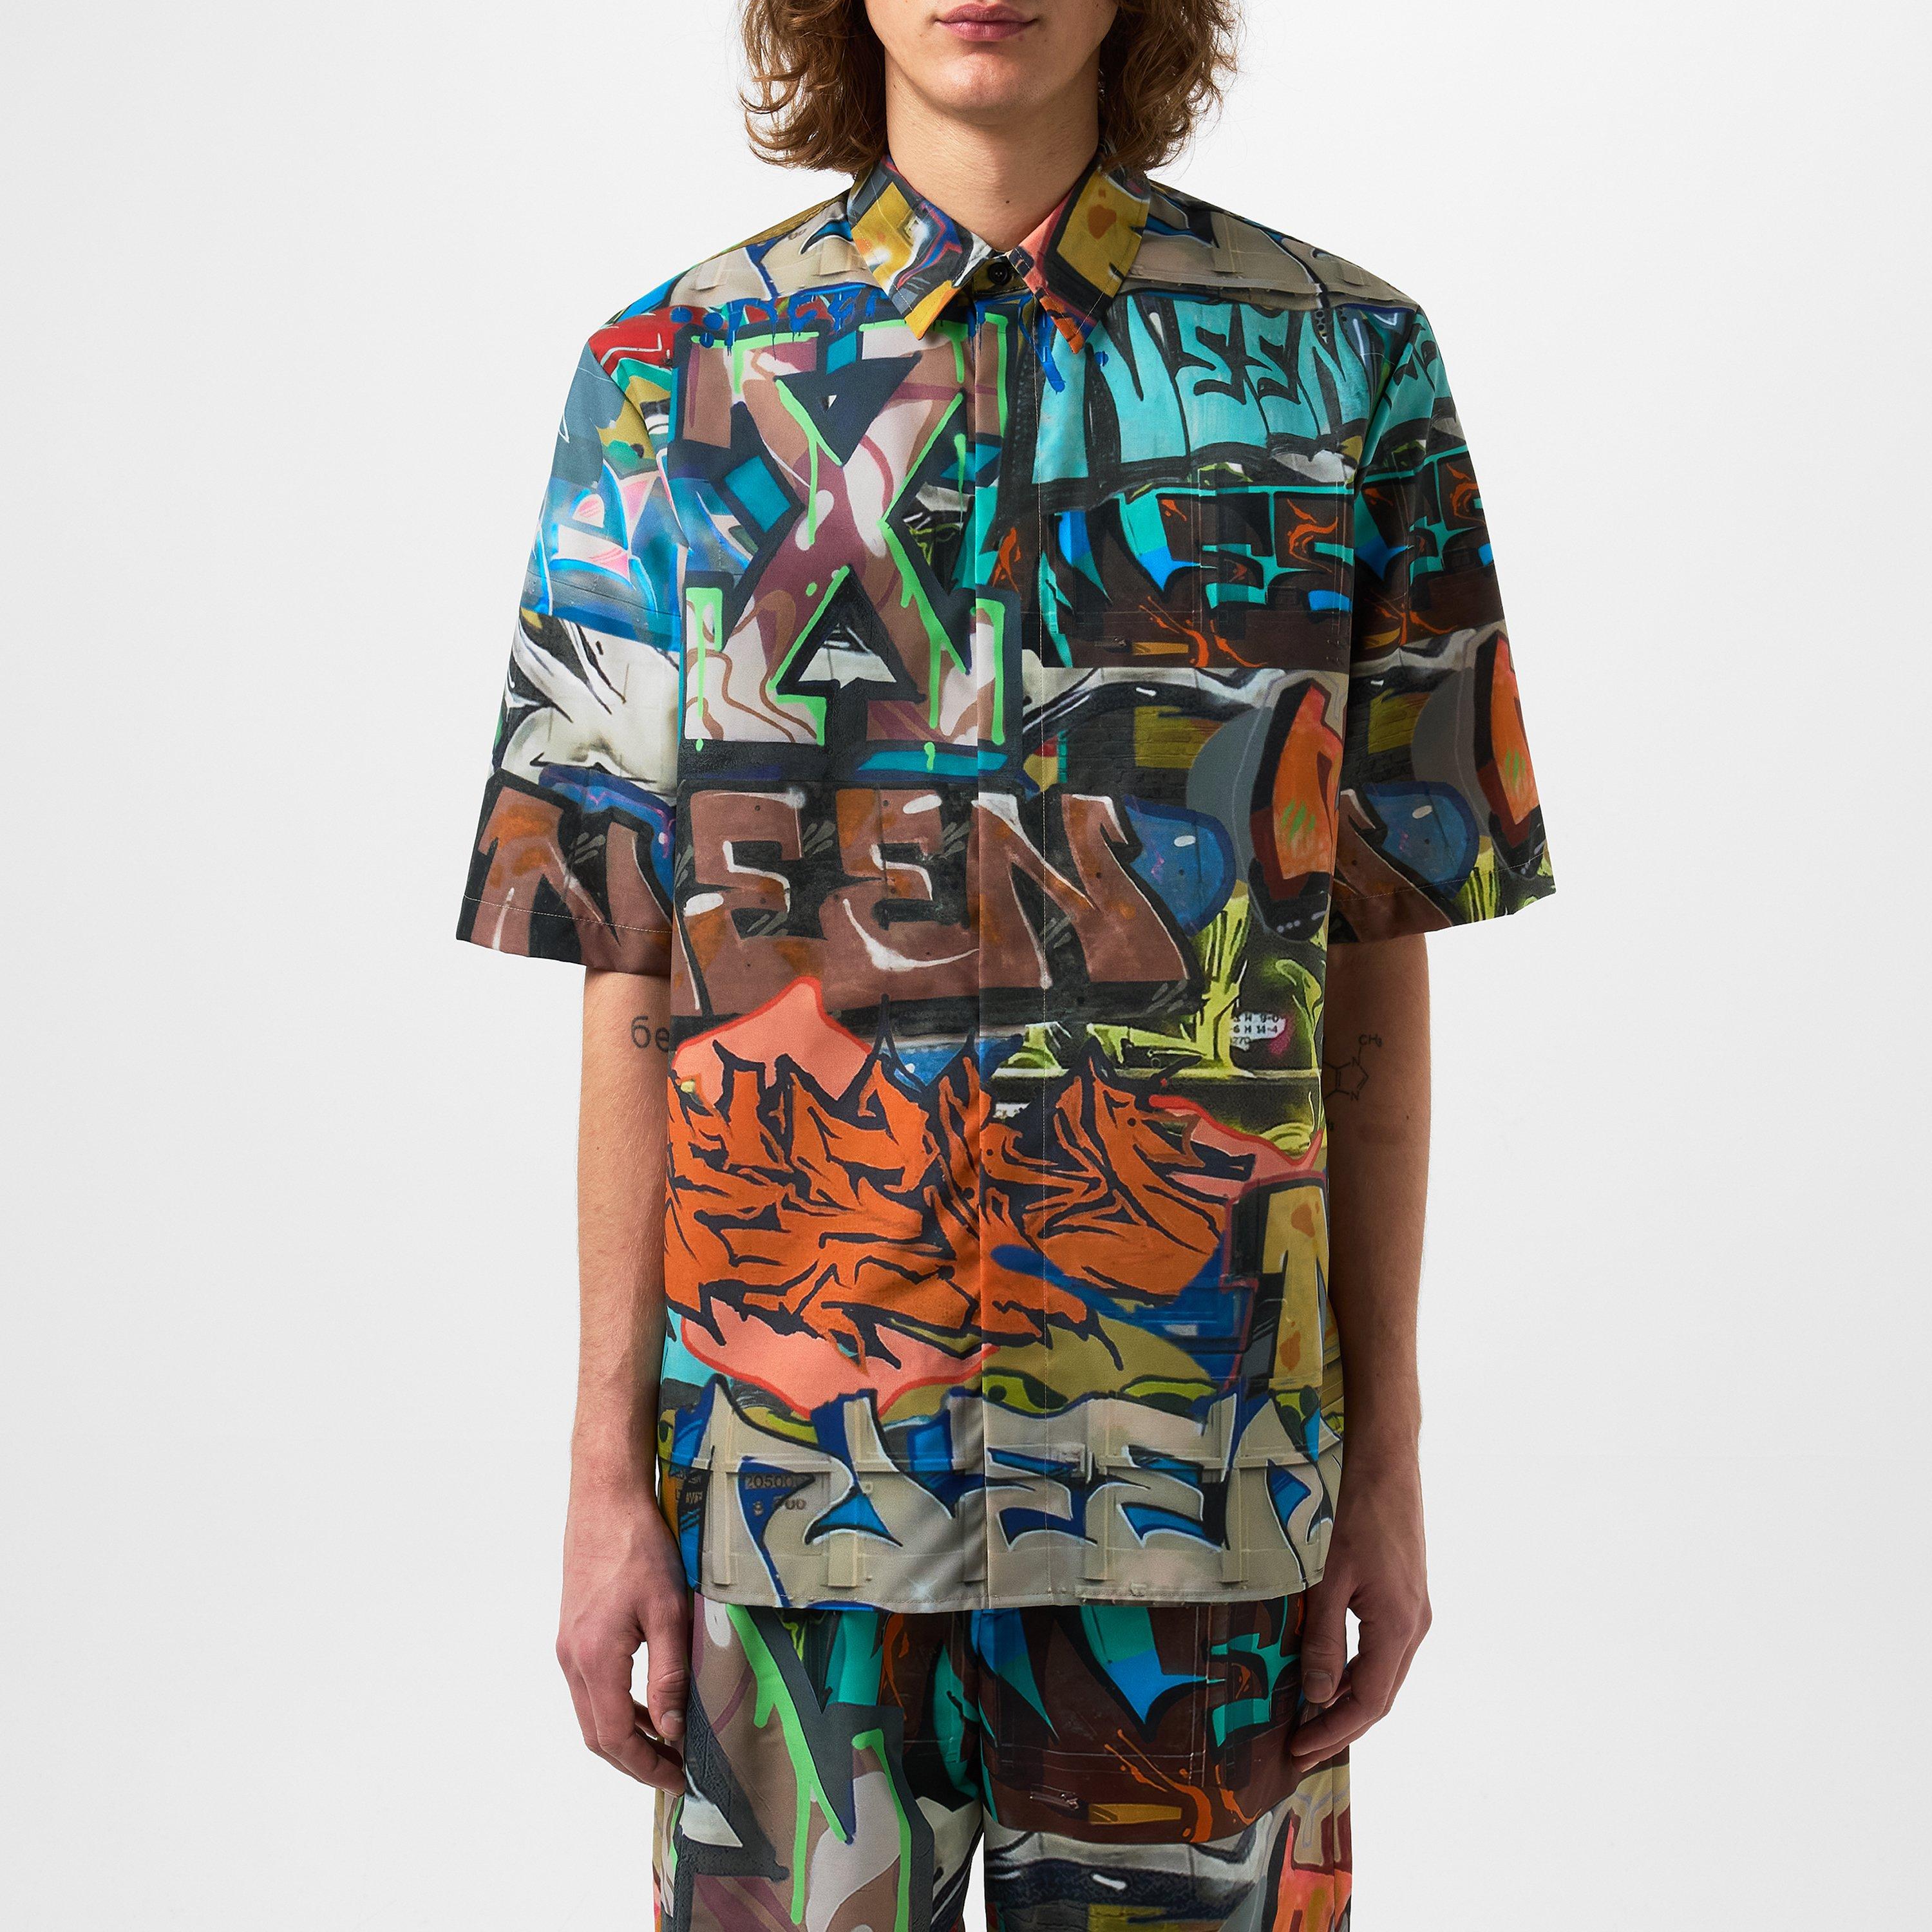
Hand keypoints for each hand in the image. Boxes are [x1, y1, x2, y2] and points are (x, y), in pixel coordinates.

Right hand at [557, 1475, 691, 1790]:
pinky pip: (591, 1687)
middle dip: (635, 1761)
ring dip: (625, 1735)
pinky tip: (647, 1703)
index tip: (678, 1778)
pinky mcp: (573, 1632)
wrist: (605, 1500)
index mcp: (594, 1658)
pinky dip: (617, 1707)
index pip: (615, 1737)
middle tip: (675, 1771)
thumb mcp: (667, 1610)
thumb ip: (669, 1673)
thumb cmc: (639, 1547)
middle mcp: (571, 1659)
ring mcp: (567, 1646)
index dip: (646, 1766)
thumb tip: (670, 1730)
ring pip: (592, 1713)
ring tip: (666, 1745)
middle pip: (597, 1734)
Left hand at [1289, 1453, 1430, 1770]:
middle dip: (1340, 1726)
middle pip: (1380, 1695)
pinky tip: (1329, 1673)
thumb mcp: (1328, 1579)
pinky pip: (1383, 1649)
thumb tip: (1317, 1697)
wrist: (1386, 1464)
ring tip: (1310, 1720)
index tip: (1301, 1751)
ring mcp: (1414, 1611)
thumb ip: (1322, 1639)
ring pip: (1383, 1673)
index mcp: (1398, 1627)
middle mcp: (1414, 1626)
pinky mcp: (1406, 1596)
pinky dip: (1357, 1670)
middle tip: (1301, 1748)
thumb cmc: (1355, 1514)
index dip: (1334, 1732)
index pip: (1369, 1702)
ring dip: (1349, 1700)